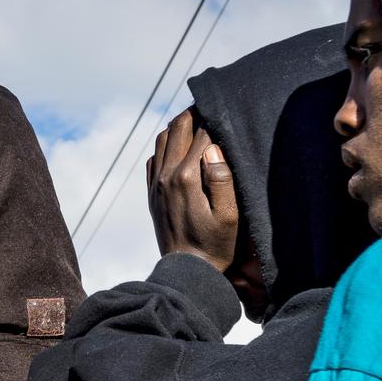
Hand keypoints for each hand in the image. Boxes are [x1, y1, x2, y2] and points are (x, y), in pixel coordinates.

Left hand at [147, 108, 238, 271]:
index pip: (202, 134)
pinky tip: (180, 150)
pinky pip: (153, 158)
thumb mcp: (230, 216)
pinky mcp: (152, 193)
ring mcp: (155, 184)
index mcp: (187, 178)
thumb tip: (213, 147)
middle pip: (177, 128)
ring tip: (198, 124)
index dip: (216, 120)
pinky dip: (166, 147)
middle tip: (211, 109)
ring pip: (162, 139)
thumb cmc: (216, 245)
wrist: (188, 271)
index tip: (227, 113)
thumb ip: (223, 179)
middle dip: (194, 114)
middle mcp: (166, 176)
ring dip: (178, 127)